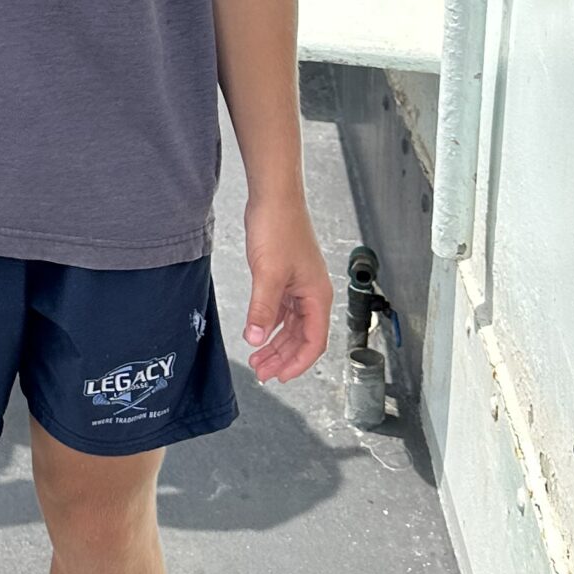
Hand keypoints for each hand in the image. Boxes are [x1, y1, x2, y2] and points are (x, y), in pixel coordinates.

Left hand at [241, 198, 330, 384]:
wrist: (273, 196)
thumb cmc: (279, 226)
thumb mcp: (267, 274)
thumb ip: (262, 309)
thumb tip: (256, 339)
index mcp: (317, 296)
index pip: (313, 343)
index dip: (297, 363)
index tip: (279, 377)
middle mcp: (312, 293)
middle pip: (302, 338)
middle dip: (283, 358)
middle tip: (262, 373)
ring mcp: (300, 286)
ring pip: (292, 326)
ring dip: (276, 344)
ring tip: (257, 359)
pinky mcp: (287, 277)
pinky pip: (283, 310)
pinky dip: (271, 324)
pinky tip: (259, 333)